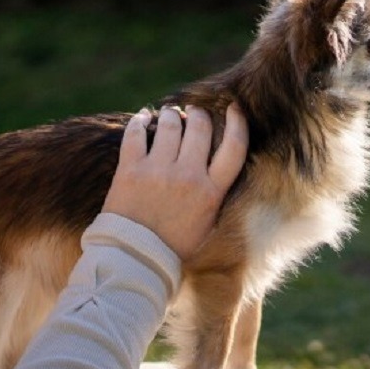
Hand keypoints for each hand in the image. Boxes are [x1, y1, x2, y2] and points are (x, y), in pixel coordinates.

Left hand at [103, 104, 247, 260]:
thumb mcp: (207, 224)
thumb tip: (220, 167)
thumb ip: (215, 196)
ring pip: (170, 124)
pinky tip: (144, 118)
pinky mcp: (131, 169)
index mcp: (211, 192)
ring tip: (170, 115)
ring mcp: (158, 170)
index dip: (238, 123)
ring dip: (171, 115)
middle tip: (194, 113)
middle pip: (201, 127)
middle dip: (199, 115)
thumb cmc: (174, 246)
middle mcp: (188, 176)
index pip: (234, 147)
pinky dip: (140, 120)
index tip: (235, 109)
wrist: (135, 259)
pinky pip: (136, 132)